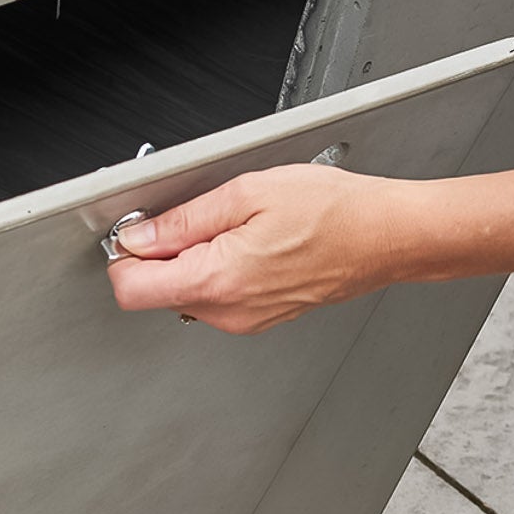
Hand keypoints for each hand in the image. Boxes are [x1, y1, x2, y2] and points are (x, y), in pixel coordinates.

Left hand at [106, 163, 416, 333]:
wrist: (387, 236)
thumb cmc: (334, 211)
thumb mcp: (247, 193)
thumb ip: (182, 220)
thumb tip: (139, 237)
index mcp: (218, 279)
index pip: (131, 289)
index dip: (126, 257)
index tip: (138, 232)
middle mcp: (228, 311)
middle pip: (157, 292)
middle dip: (162, 255)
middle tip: (201, 218)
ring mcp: (245, 320)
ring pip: (187, 294)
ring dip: (194, 261)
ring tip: (238, 227)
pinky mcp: (259, 319)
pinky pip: (218, 298)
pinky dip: (220, 271)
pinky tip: (252, 244)